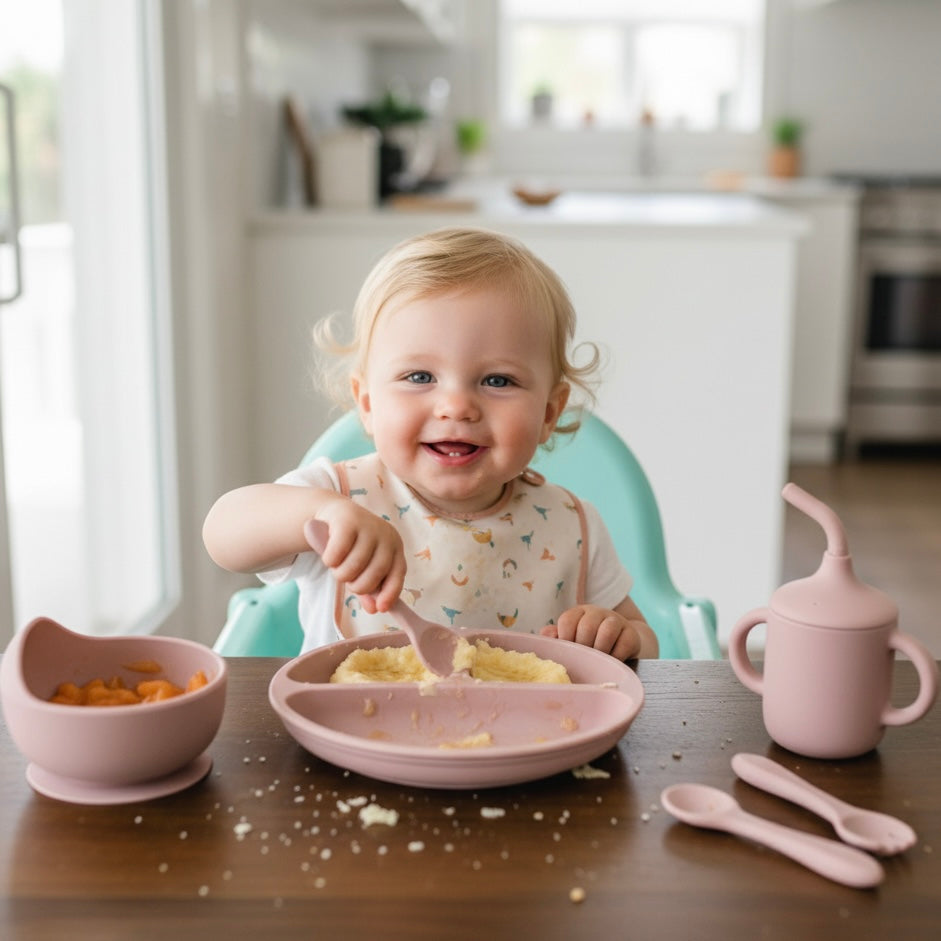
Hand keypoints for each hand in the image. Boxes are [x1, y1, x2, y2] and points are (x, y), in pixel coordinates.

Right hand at [308, 498, 406, 613]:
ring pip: (355, 565)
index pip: (397, 573)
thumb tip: (374, 609)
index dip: (390, 593)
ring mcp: (368, 526)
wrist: (336, 514)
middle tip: (349, 581)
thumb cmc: (354, 546)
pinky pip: (337, 554)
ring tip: (337, 569)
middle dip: (358, 585)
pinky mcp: (347, 521)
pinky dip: (330, 561)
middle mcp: (386, 535)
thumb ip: (370, 589)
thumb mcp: (364, 568)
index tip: (380, 609)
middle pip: (376, 572)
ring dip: (341, 575)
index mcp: (395, 547)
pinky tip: (329, 557)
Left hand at [540, 602, 650, 660]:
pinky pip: (623, 645)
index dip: (565, 638)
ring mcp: (616, 621)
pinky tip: (613, 660)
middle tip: (585, 657)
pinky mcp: (631, 633)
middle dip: (584, 647)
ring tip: (599, 659)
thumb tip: (546, 636)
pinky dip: (616, 657)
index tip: (569, 650)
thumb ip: (556, 636)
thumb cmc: (591, 642)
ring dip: (600, 650)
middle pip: (586, 626)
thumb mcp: (573, 637)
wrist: (623, 643)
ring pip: (606, 632)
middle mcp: (597, 613)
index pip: (567, 620)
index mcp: (579, 612)